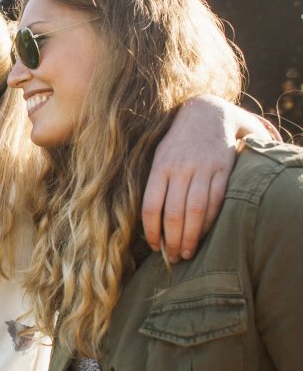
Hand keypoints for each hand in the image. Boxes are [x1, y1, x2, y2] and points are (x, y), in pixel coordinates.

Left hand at [143, 95, 237, 262]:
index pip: (151, 206)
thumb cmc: (177, 141)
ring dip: (191, 236)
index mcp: (160, 167)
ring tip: (186, 253)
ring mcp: (203, 169)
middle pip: (174, 213)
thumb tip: (147, 217)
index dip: (151, 230)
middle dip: (172, 240)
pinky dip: (209, 222)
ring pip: (196, 211)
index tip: (154, 247)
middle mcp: (180, 169)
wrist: (207, 112)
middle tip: (172, 258)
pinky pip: (216, 201)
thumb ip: (155, 183)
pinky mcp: (223, 170)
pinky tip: (203, 235)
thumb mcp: (158, 155)